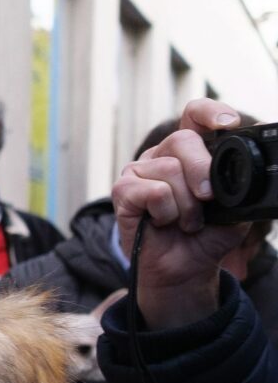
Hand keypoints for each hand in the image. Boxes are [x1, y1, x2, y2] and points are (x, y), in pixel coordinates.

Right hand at [116, 98, 251, 328]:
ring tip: (187, 221)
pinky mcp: (123, 192)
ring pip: (168, 169)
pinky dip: (167, 212)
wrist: (187, 269)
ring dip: (187, 204)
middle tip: (209, 199)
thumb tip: (259, 155)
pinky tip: (165, 222)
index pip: (195, 114)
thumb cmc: (208, 235)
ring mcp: (139, 171)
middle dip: (203, 171)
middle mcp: (162, 155)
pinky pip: (151, 191)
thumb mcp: (237, 205)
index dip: (211, 113)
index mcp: (190, 152)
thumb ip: (243, 181)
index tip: (229, 125)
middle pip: (182, 140)